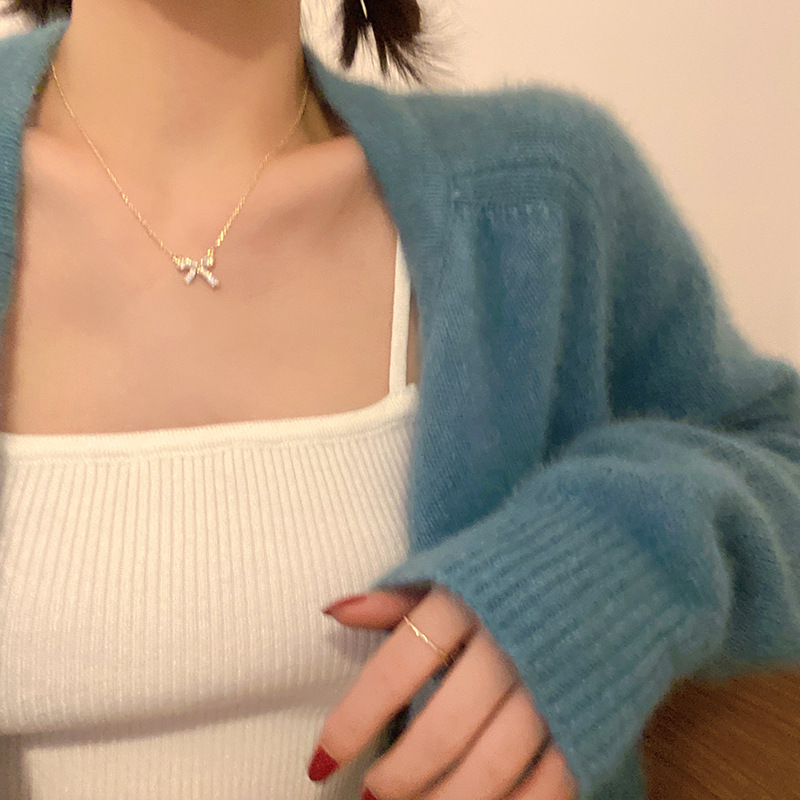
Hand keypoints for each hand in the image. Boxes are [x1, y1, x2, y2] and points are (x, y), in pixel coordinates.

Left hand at [308, 583, 577, 799]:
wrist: (616, 545)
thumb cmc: (518, 562)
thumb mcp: (454, 567)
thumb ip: (397, 599)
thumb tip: (334, 612)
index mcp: (464, 603)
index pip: (393, 673)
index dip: (351, 724)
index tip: (319, 761)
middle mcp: (506, 647)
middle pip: (441, 732)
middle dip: (397, 776)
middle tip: (371, 795)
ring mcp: (554, 687)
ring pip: (492, 769)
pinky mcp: (591, 715)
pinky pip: (552, 783)